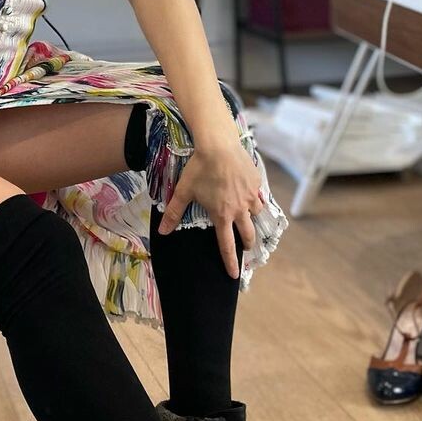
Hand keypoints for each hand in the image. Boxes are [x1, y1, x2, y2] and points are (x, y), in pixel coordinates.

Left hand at [156, 141, 263, 279]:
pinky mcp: (256, 182)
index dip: (231, 261)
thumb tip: (163, 232)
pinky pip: (258, 196)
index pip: (227, 245)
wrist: (218, 145)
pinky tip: (250, 195)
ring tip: (248, 219)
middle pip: (248, 234)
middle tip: (247, 247)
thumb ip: (173, 213)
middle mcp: (239, 209)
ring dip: (252, 219)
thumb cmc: (199, 169)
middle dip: (248, 244)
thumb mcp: (183, 191)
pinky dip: (255, 199)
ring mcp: (250, 195)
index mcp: (222, 215)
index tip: (234, 275)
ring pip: (256, 214)